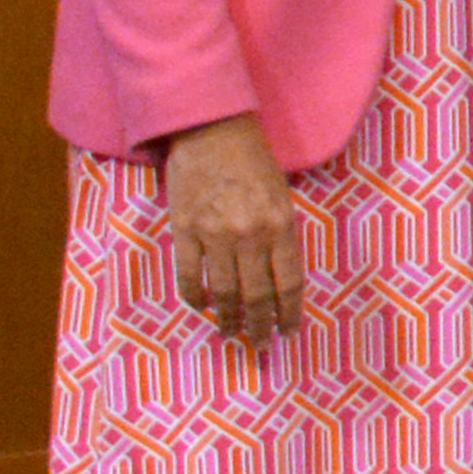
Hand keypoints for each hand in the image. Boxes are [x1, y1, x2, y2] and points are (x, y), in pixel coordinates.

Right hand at [157, 113, 300, 344]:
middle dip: (259, 325)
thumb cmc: (253, 160)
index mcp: (281, 226)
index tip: (288, 331)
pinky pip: (188, 274)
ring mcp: (213, 234)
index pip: (288, 283)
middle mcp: (249, 235)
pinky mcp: (183, 230)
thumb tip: (279, 278)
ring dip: (227, 319)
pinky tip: (201, 307)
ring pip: (223, 292)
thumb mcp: (282, 195)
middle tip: (260, 344)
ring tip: (230, 334)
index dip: (289, 312)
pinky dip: (195, 296)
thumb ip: (281, 235)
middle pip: (256, 295)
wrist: (211, 129)